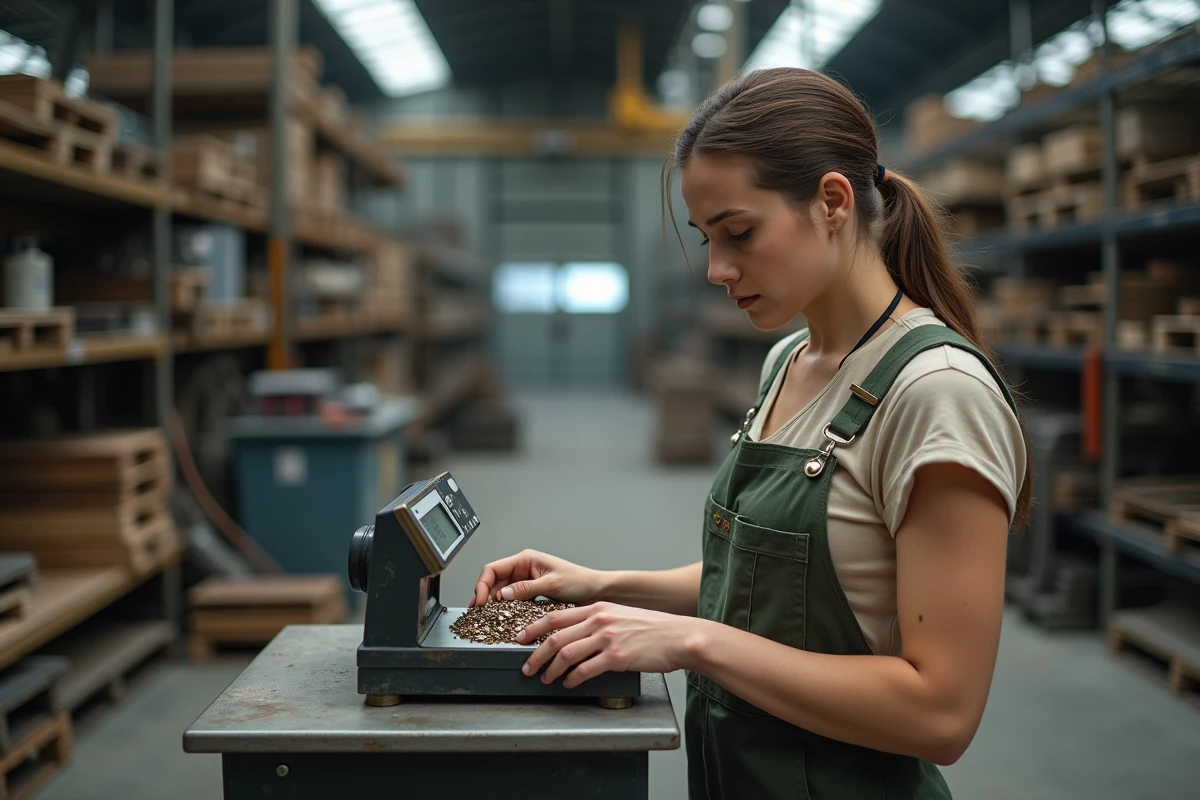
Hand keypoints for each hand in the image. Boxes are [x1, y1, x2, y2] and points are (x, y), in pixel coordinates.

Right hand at [470, 549, 603, 607]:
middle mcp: (523, 569)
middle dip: (485, 596)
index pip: (493, 569)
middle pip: (494, 581)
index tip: (480, 601)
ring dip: (495, 604)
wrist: (596, 591)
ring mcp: (526, 582)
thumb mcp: (551, 584)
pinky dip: (507, 609)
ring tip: (489, 617)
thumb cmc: (579, 581)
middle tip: (480, 613)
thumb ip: (526, 589)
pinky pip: (513, 601)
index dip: (482, 585)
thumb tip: (503, 594)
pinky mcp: (531, 594)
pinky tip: (504, 617)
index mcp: (526, 559)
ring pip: (502, 592)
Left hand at [516, 602, 696, 688]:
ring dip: (550, 670)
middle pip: (555, 636)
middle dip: (535, 654)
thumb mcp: (621, 616)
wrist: (679, 637)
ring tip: (545, 679)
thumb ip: (599, 623)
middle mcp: (599, 620)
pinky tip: (569, 683)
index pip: (555, 616)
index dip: (533, 628)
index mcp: (598, 608)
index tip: (521, 638)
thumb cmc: (654, 629)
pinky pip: (585, 670)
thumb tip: (578, 637)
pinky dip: (572, 679)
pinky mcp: (617, 657)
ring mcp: (607, 638)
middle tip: (527, 667)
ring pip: (565, 654)